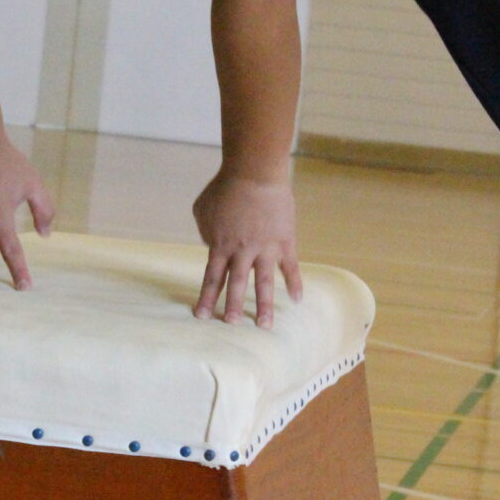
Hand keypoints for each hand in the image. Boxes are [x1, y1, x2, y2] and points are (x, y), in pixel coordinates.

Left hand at [192, 171, 304, 328]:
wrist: (254, 173)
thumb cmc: (224, 188)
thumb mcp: (202, 210)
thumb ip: (205, 232)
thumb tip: (211, 244)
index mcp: (220, 245)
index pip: (212, 278)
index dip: (207, 298)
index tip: (202, 316)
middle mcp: (242, 252)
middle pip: (237, 285)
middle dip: (233, 307)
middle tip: (231, 325)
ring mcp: (265, 248)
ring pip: (265, 283)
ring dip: (265, 306)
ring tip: (265, 326)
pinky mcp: (285, 241)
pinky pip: (291, 267)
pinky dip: (295, 283)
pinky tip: (298, 299)